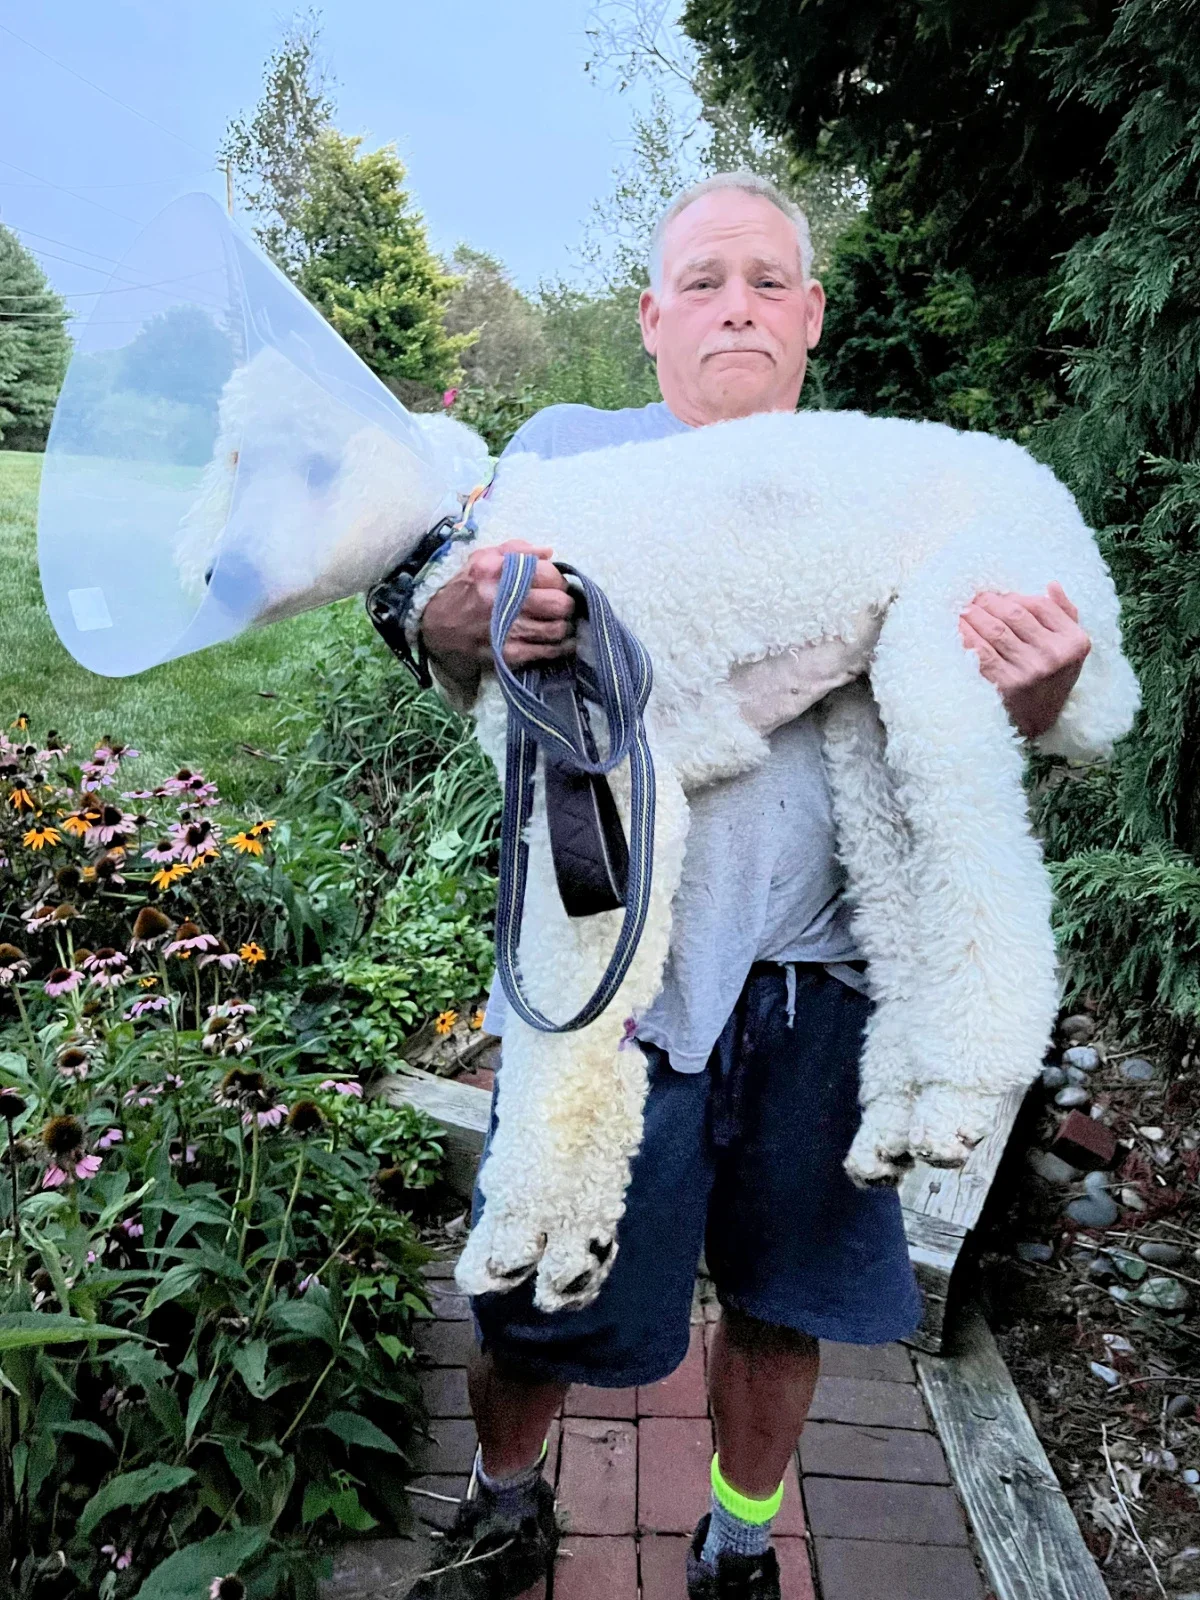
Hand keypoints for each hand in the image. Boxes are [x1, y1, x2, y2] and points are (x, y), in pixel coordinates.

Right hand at [420, 539, 575, 689]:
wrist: (436, 626)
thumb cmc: (464, 588)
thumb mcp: (483, 558)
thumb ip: (517, 550)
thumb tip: (548, 552)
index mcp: (498, 572)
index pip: (548, 574)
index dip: (558, 580)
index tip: (555, 585)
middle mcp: (503, 600)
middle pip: (559, 604)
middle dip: (565, 603)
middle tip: (561, 605)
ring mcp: (506, 630)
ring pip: (557, 629)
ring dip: (564, 625)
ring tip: (559, 622)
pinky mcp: (507, 653)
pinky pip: (547, 651)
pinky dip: (559, 647)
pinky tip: (560, 641)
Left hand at [958, 582, 1090, 738]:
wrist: (1039, 721)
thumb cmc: (1053, 678)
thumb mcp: (1071, 649)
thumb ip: (1065, 615)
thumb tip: (1051, 585)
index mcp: (1074, 642)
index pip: (1040, 605)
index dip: (1014, 596)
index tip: (998, 595)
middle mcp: (1054, 655)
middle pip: (1014, 614)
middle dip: (989, 602)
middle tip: (974, 598)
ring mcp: (1030, 670)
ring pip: (995, 630)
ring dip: (974, 615)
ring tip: (963, 609)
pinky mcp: (1006, 684)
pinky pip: (981, 652)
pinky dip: (966, 637)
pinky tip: (958, 629)